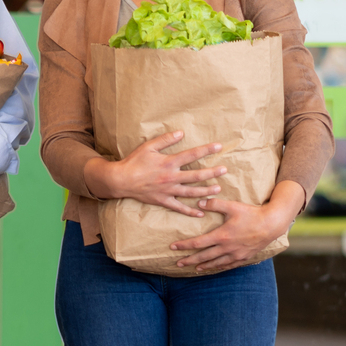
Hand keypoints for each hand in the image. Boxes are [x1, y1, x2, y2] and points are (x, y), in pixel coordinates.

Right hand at [84, 131, 225, 217]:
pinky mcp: (163, 201)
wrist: (121, 180)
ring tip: (218, 188)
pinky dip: (190, 211)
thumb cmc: (134, 161)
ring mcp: (168, 191)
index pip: (192, 155)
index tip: (218, 146)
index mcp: (169, 162)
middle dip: (212, 172)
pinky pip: (179, 208)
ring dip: (206, 190)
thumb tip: (181, 133)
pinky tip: (201, 212)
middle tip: (224, 170)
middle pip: (196, 175)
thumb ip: (165, 140)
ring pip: (191, 192)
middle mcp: (171, 177)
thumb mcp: (148, 146)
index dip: (206, 150)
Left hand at [170, 182, 306, 271]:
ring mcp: (236, 254)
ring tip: (193, 268)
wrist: (272, 224)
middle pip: (203, 257)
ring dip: (203, 266)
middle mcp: (227, 248)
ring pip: (215, 263)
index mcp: (221, 236)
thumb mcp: (232, 206)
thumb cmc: (252, 214)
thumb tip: (199, 202)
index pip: (198, 243)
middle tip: (177, 263)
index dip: (184, 246)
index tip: (173, 247)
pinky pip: (228, 265)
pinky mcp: (244, 257)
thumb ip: (214, 204)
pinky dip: (219, 267)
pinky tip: (214, 268)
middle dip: (189, 260)